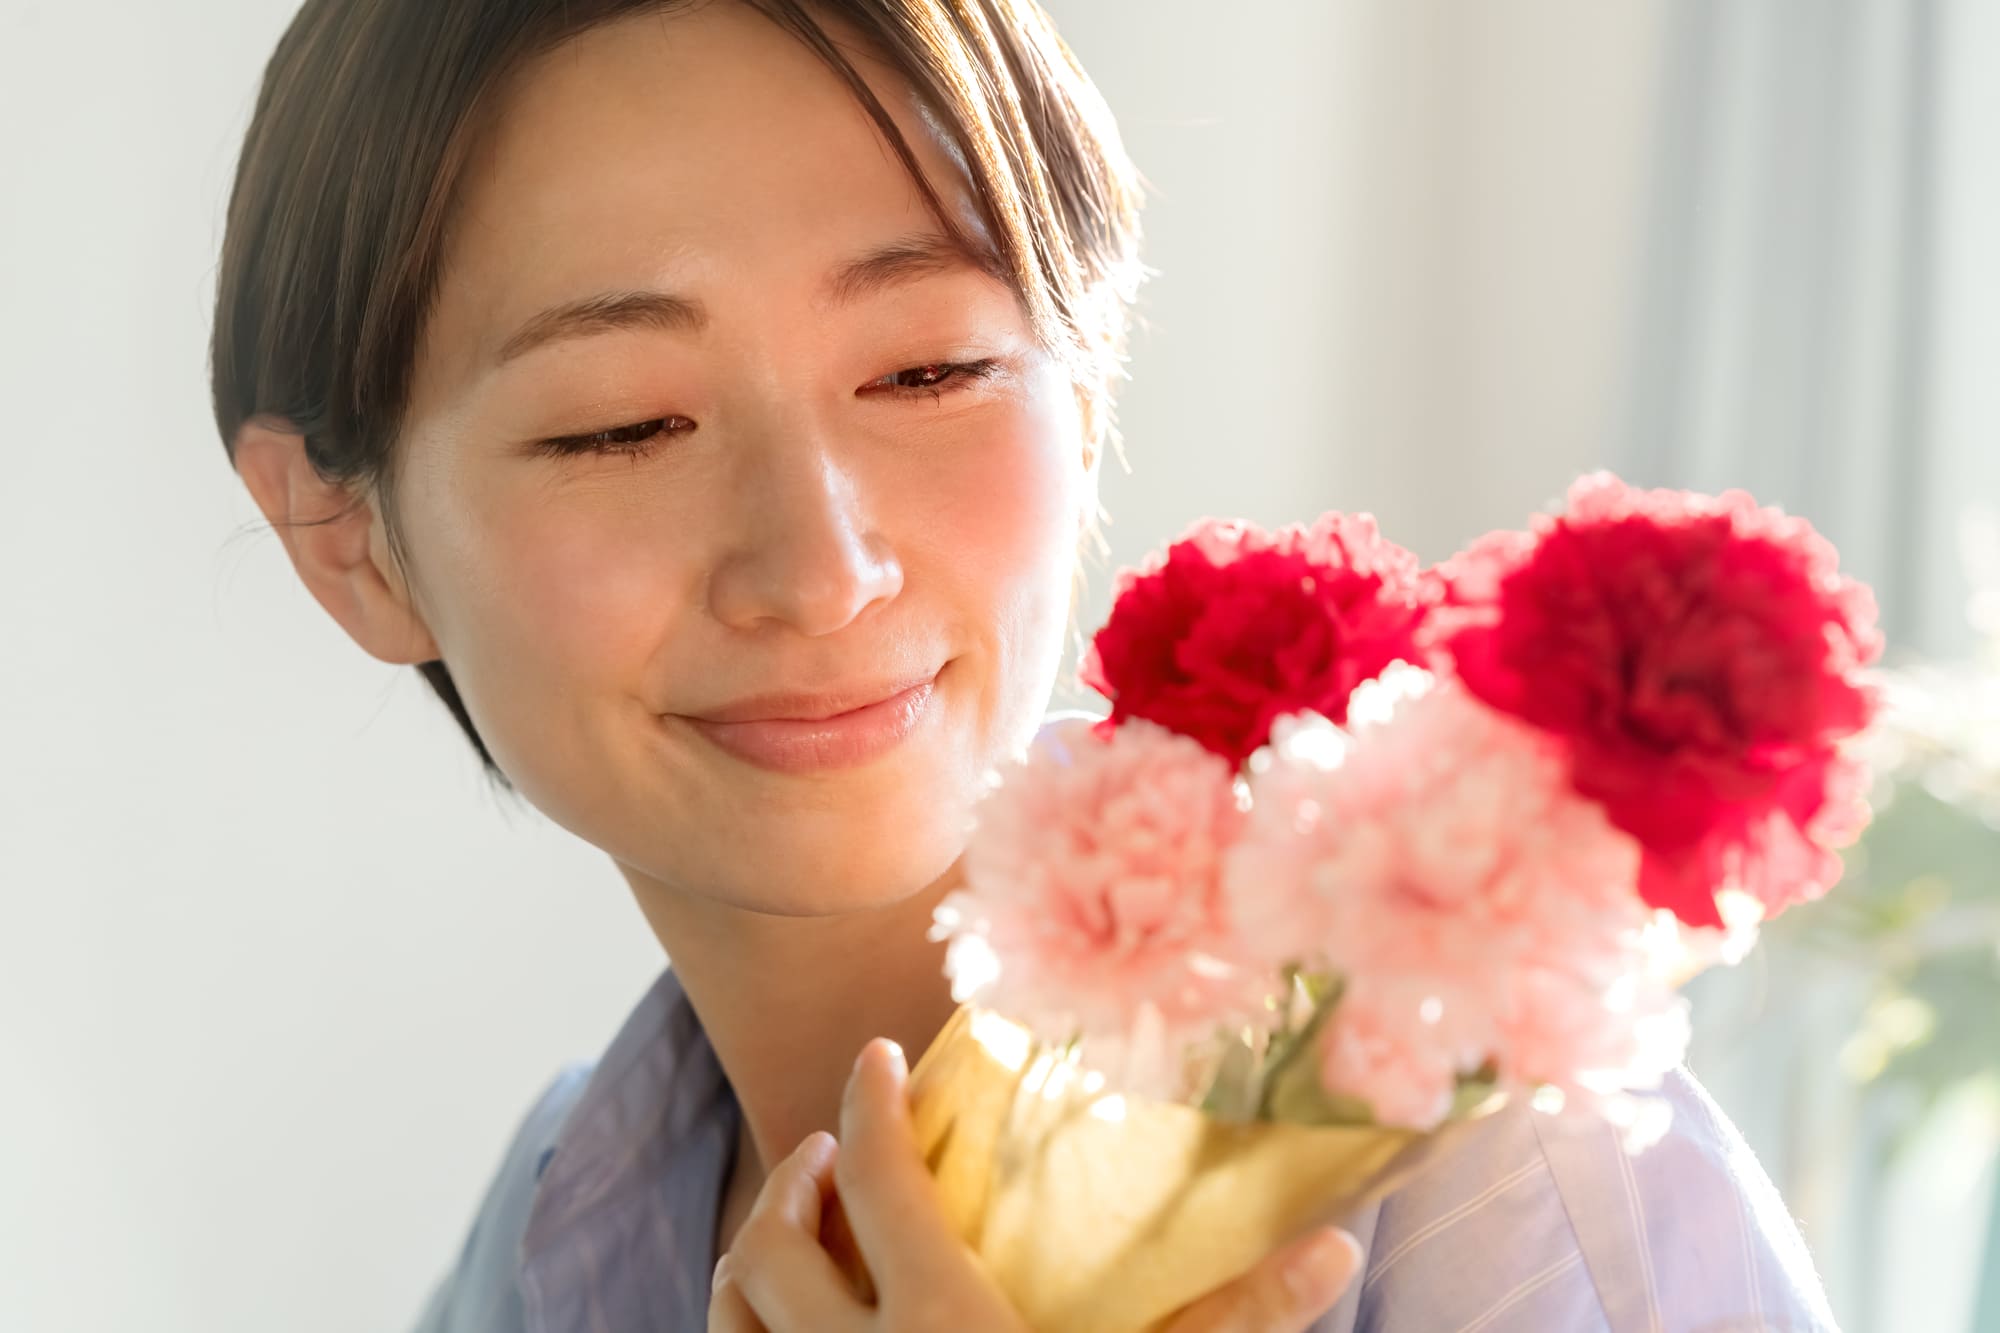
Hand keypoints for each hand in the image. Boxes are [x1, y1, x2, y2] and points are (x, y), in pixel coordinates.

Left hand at [707, 1037, 1363, 1332]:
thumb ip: (1240, 1321)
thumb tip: (1339, 1247)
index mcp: (940, 1329)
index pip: (878, 1178)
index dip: (870, 1100)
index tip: (879, 1056)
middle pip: (771, 1241)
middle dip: (794, 1176)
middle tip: (839, 1148)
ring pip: (728, 1318)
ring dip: (750, 1256)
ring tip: (799, 1227)